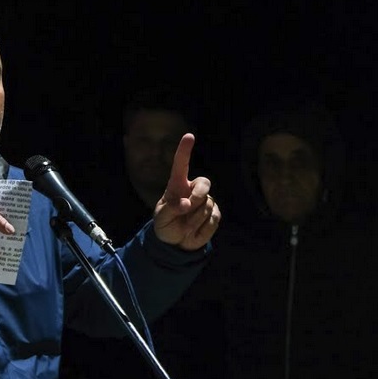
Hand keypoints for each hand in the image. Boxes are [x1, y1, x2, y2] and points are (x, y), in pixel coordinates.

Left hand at [153, 133, 220, 250]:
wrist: (176, 242)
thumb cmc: (166, 224)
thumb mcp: (161, 218)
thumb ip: (171, 209)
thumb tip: (186, 204)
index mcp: (177, 186)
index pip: (181, 165)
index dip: (184, 150)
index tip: (189, 136)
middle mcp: (193, 190)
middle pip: (204, 183)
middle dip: (198, 195)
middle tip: (187, 208)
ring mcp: (206, 201)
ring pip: (207, 205)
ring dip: (194, 219)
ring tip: (185, 225)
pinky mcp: (215, 214)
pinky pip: (213, 218)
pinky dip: (202, 228)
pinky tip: (194, 230)